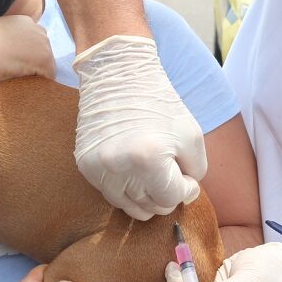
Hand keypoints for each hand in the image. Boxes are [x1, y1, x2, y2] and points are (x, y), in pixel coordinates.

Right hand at [73, 35, 206, 219]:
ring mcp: (98, 169)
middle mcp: (119, 168)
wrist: (118, 73)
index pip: (173, 197)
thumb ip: (195, 172)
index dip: (186, 188)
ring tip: (155, 173)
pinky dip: (127, 188)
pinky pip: (112, 194)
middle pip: (151, 207)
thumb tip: (185, 195)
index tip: (187, 174)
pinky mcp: (85, 166)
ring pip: (129, 207)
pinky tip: (135, 169)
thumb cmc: (159, 101)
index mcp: (149, 159)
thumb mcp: (192, 134)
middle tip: (171, 172)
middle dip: (167, 193)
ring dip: (147, 196)